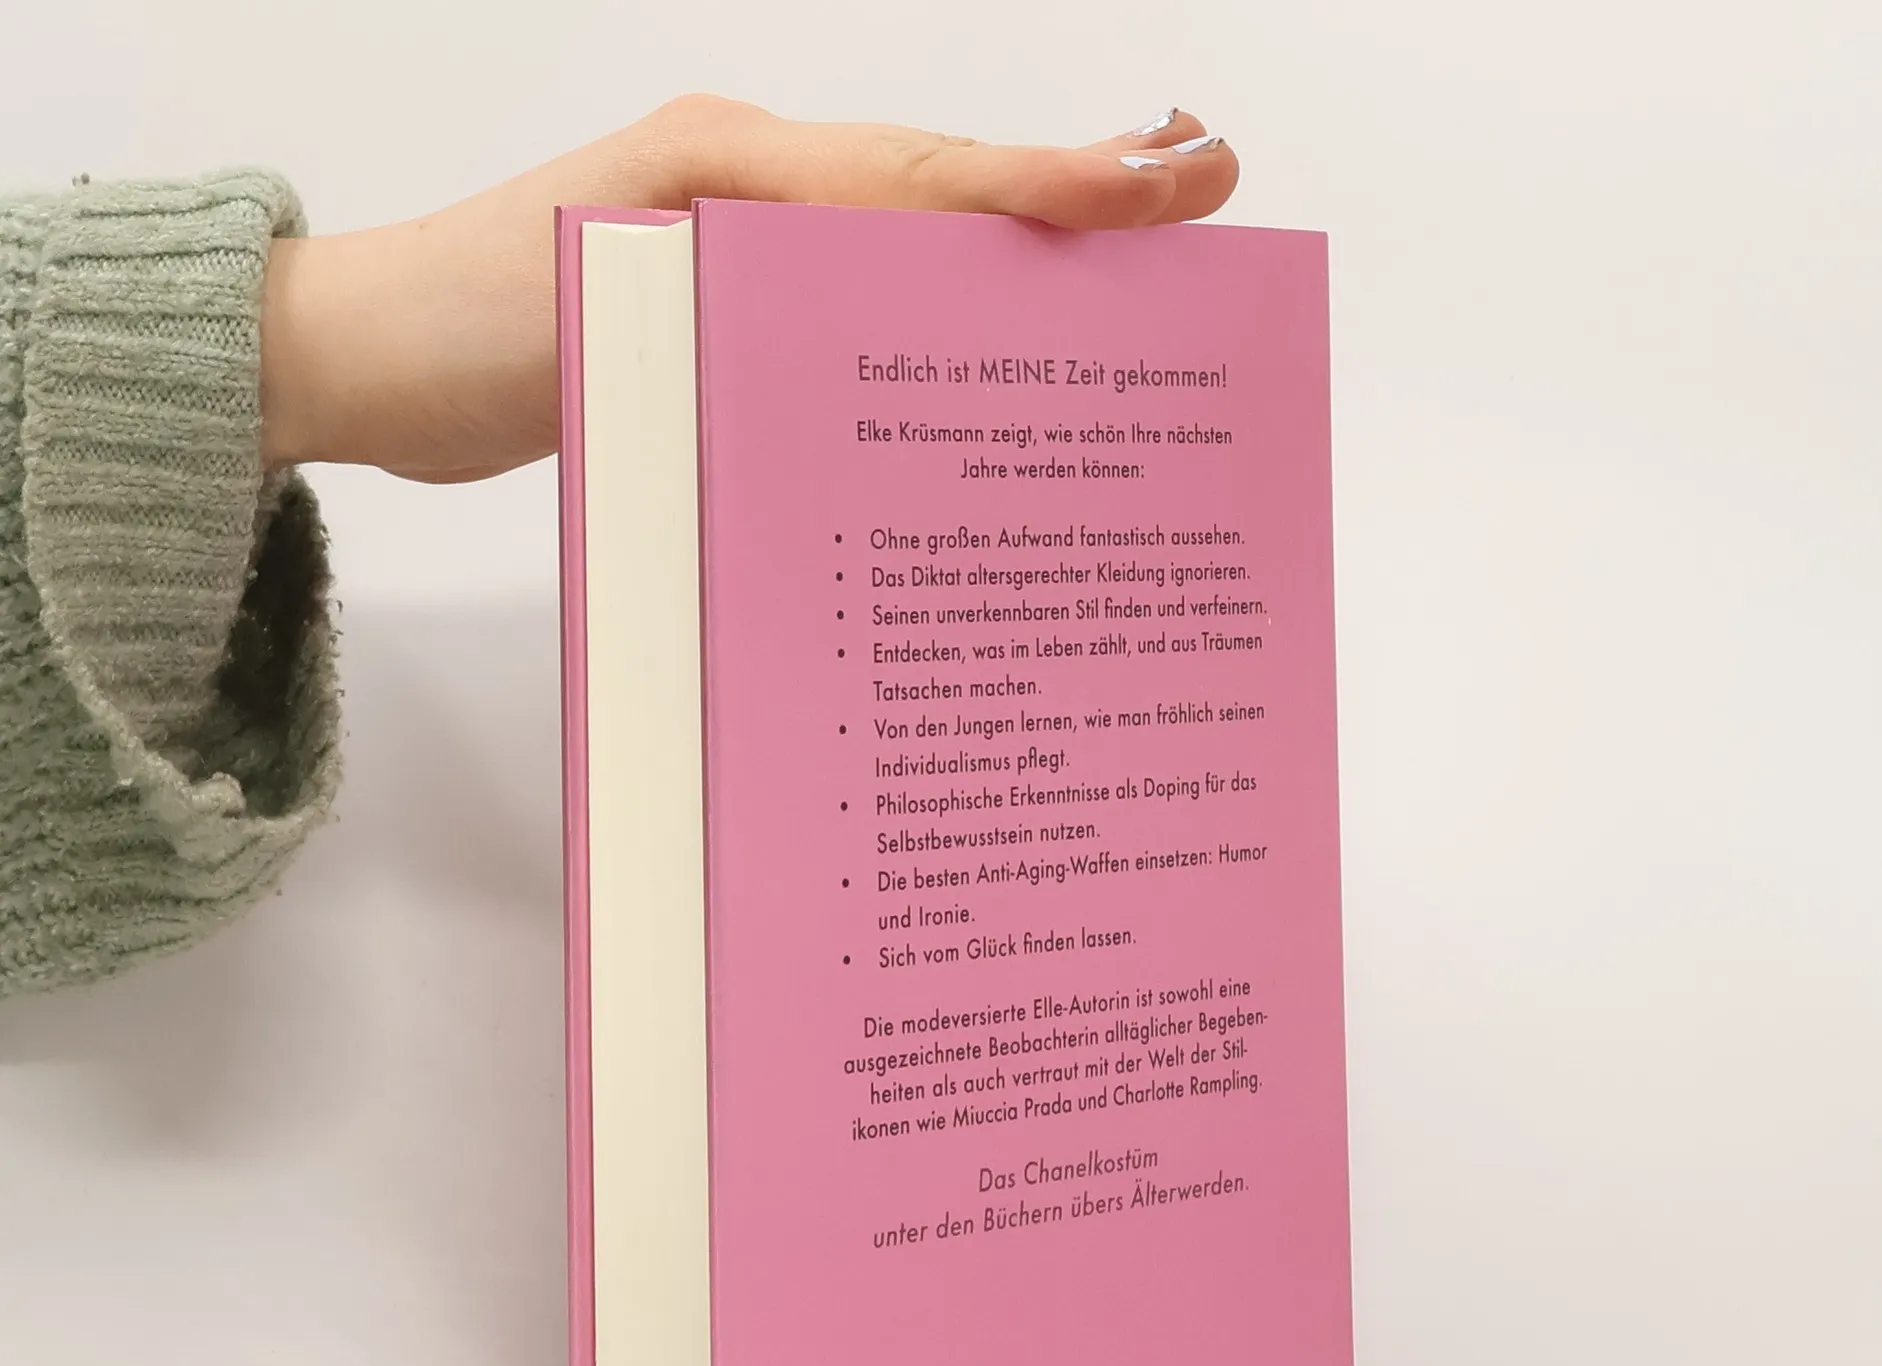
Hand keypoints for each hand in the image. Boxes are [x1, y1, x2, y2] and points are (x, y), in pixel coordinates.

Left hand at [259, 98, 1238, 483]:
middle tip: (1198, 189)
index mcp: (744, 171)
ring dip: (1016, 252)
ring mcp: (739, 250)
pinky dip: (930, 324)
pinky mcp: (720, 317)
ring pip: (909, 248)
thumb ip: (761, 283)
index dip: (1057, 182)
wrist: (369, 363)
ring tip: (1132, 257)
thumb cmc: (469, 330)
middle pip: (943, 190)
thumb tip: (919, 288)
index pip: (932, 174)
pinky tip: (982, 354)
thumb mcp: (623, 298)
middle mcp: (756, 195)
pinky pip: (851, 314)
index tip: (1175, 176)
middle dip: (1073, 194)